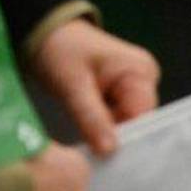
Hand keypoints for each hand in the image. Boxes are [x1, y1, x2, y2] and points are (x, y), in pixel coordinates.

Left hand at [30, 20, 159, 155]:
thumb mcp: (72, 85)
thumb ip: (92, 118)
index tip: (109, 158)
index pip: (144, 114)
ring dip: (108, 131)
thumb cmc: (59, 50)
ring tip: (88, 139)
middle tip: (94, 153)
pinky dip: (104, 125)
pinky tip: (91, 131)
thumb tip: (109, 151)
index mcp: (140, 71)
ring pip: (127, 120)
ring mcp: (136, 84)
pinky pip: (118, 115)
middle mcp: (145, 78)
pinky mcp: (123, 91)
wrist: (45, 32)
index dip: (129, 136)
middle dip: (117, 135)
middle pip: (138, 119)